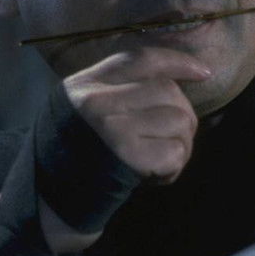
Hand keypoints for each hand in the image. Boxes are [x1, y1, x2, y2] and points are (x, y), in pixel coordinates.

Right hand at [63, 47, 211, 183]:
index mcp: (88, 83)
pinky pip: (175, 152)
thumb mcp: (85, 106)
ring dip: (182, 143)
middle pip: (168, 91)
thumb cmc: (76, 148)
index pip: (143, 60)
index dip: (179, 62)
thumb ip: (121, 88)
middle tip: (173, 137)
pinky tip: (157, 175)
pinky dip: (175, 167)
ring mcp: (114, 128)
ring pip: (179, 120)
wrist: (49, 196)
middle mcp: (99, 101)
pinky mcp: (127, 157)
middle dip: (182, 114)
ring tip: (163, 158)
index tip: (205, 72)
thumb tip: (183, 79)